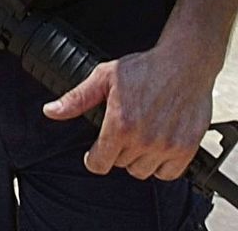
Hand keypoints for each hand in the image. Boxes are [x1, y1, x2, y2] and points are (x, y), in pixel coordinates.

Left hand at [42, 46, 213, 180]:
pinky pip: (168, 174)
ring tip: (140, 138)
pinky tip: (158, 147)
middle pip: (121, 165)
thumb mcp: (104, 77)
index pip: (99, 164)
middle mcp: (143, 139)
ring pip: (143, 171)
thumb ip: (77, 99)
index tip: (96, 152)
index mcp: (120, 124)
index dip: (94, 158)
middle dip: (117, 151)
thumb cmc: (145, 68)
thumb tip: (51, 111)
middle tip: (124, 131)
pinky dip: (162, 166)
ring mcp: (167, 146)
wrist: (185, 63)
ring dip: (138, 159)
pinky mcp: (186, 148)